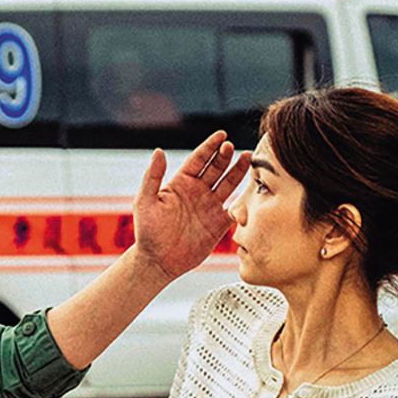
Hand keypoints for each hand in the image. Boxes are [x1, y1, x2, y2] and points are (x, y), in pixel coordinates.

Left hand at [131, 130, 247, 279]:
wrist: (158, 262)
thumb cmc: (147, 232)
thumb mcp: (145, 202)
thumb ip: (152, 176)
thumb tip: (158, 151)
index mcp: (181, 183)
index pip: (199, 159)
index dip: (210, 146)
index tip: (221, 135)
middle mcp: (197, 192)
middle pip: (216, 168)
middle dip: (225, 156)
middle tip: (233, 147)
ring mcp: (209, 206)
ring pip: (229, 184)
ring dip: (238, 171)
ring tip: (249, 158)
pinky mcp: (219, 224)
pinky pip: (235, 208)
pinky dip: (244, 199)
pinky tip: (252, 189)